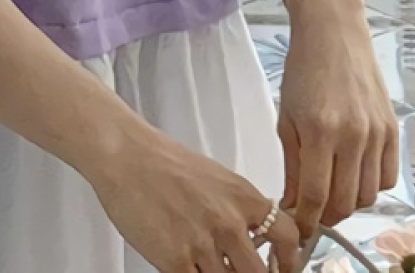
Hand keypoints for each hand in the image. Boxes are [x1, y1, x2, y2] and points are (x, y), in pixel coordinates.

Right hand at [84, 122, 299, 272]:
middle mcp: (228, 222)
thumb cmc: (161, 160)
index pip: (288, 237)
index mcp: (242, 197)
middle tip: (239, 270)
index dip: (290, 260)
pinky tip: (189, 268)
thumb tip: (249, 235)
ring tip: (207, 265)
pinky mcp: (176, 260)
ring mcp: (203, 243)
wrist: (125, 154)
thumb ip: (236, 206)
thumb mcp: (214, 177)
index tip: (284, 267)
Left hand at [278, 0, 398, 239]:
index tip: (297, 227)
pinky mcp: (393, 129)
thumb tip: (291, 204)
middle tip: (311, 213)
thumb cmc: (302, 71)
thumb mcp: (286, 116)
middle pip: (345, 202)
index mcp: (318, 130)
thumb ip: (291, 163)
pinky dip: (371, 187)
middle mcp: (352, 135)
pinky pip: (388, 177)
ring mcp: (376, 133)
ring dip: (349, 204)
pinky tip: (353, 176)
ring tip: (330, 195)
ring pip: (369, 195)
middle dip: (326, 216)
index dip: (306, 219)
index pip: (315, 195)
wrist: (334, 33)